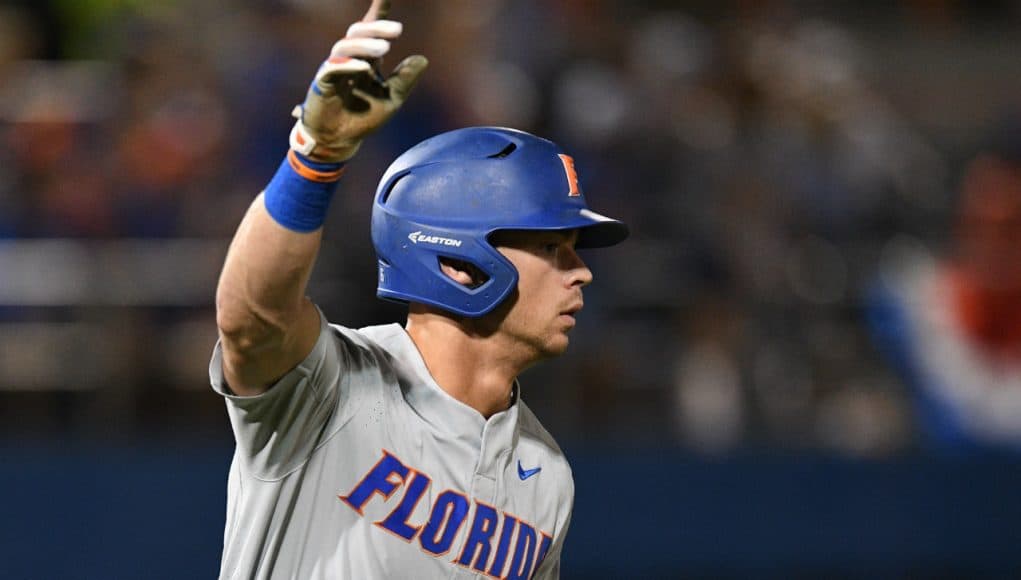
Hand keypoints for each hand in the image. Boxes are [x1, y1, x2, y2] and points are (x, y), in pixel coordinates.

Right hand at [290, 7, 426, 162]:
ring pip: (345, 46)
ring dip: (365, 45)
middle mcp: (349, 59)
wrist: (340, 141)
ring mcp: (333, 69)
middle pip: (358, 33)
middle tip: (398, 30)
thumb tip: (423, 58)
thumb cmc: (362, 118)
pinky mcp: (322, 83)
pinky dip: (349, 65)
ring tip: (385, 49)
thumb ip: (404, 80)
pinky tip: (364, 67)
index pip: (371, 31)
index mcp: (365, 60)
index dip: (378, 13)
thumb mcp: (391, 100)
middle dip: (377, 28)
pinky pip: (332, 68)